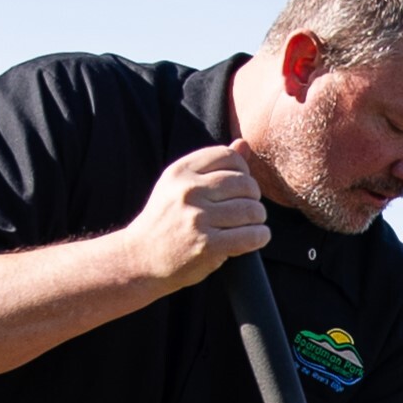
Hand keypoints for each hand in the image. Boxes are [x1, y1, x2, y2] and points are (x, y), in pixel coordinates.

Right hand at [124, 142, 270, 289]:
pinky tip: (255, 237)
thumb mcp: (179, 185)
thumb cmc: (166, 220)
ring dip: (258, 218)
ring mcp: (197, 218)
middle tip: (248, 209)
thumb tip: (243, 143)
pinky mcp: (208, 245)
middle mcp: (188, 191)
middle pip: (245, 184)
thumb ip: (212, 165)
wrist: (141, 258)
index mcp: (180, 171)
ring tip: (251, 223)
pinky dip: (260, 236)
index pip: (229, 157)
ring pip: (252, 210)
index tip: (239, 187)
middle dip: (253, 196)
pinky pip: (251, 236)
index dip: (243, 171)